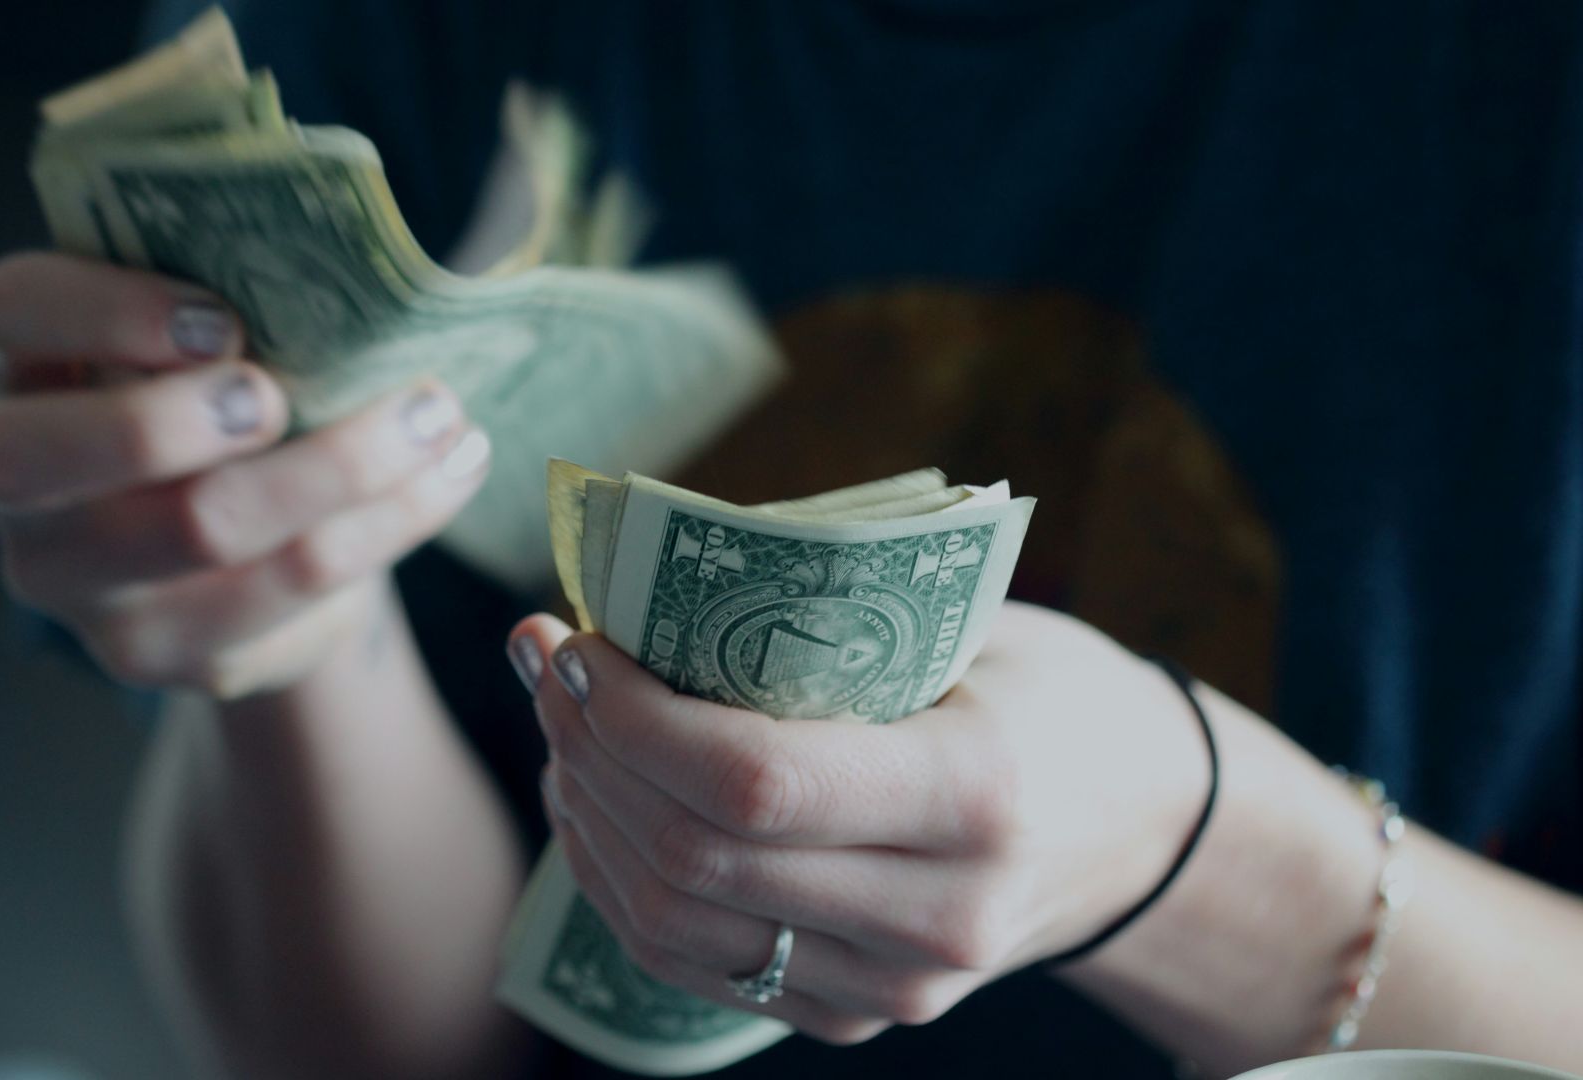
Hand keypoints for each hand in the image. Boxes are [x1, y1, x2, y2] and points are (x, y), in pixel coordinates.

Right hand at [0, 252, 490, 697]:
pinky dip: (386, 525)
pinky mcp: (161, 652)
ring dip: (341, 466)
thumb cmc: (219, 383)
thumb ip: (233, 279)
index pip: (11, 313)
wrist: (242, 532)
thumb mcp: (203, 321)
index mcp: (13, 360)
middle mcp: (8, 478)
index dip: (106, 312)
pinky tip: (448, 474)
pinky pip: (286, 595)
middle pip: (52, 456)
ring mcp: (76, 582)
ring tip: (439, 415)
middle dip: (180, 417)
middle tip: (282, 392)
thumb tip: (359, 258)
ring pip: (202, 530)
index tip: (221, 319)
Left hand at [507, 603, 1210, 1044]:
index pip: (753, 782)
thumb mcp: (971, 627)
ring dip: (587, 816)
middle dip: (588, 751)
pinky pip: (694, 965)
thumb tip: (643, 583)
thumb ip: (826, 619)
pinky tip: (597, 802)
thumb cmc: (1050, 694)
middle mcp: (937, 915)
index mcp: (975, 794)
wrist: (1142, 828)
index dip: (632, 716)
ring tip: (561, 725)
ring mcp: (896, 987)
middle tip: (546, 661)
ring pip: (673, 925)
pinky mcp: (857, 1016)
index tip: (575, 640)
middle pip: (694, 857)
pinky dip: (621, 881)